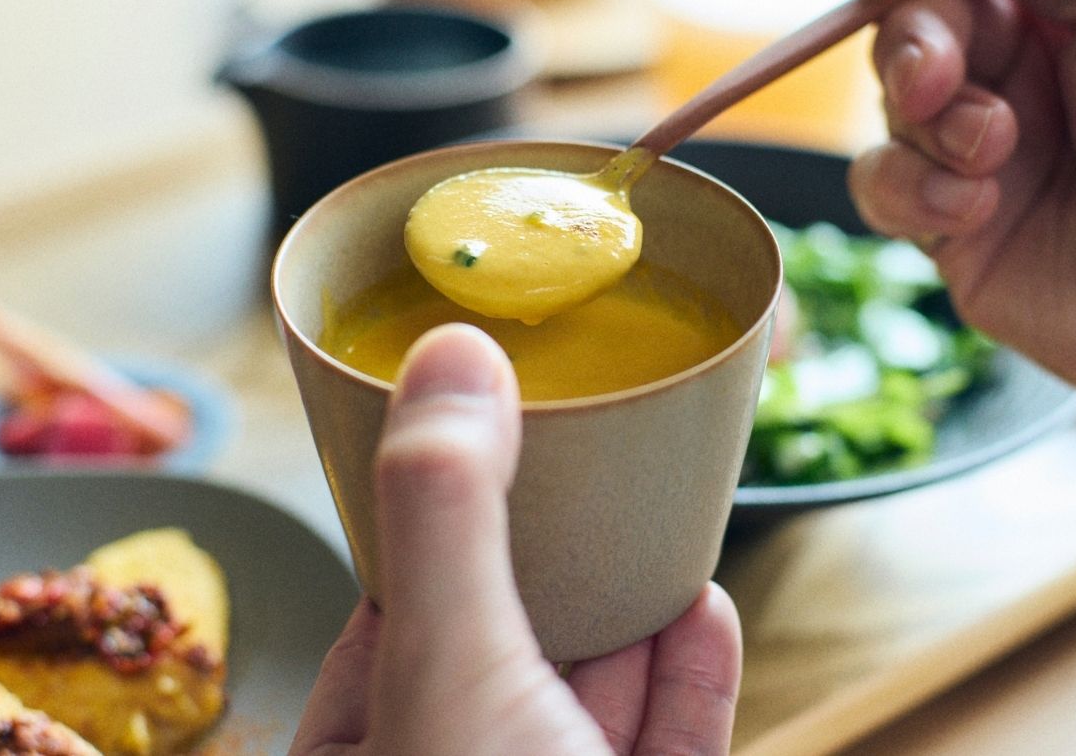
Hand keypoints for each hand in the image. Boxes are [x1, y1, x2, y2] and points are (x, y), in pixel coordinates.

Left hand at [291, 325, 741, 754]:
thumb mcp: (447, 662)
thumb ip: (446, 513)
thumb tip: (449, 358)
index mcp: (371, 746)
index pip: (387, 614)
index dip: (431, 521)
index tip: (472, 438)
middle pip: (506, 637)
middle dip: (548, 551)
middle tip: (579, 457)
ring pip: (597, 686)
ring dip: (630, 598)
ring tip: (649, 510)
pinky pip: (675, 735)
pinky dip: (693, 670)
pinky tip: (704, 604)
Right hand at [854, 0, 1075, 488]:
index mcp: (1062, 4)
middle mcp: (1017, 75)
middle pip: (906, 23)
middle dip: (915, 40)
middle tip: (945, 75)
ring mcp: (982, 157)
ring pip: (887, 107)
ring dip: (927, 121)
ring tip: (997, 150)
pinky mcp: (956, 235)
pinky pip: (881, 189)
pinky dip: (913, 189)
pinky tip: (976, 208)